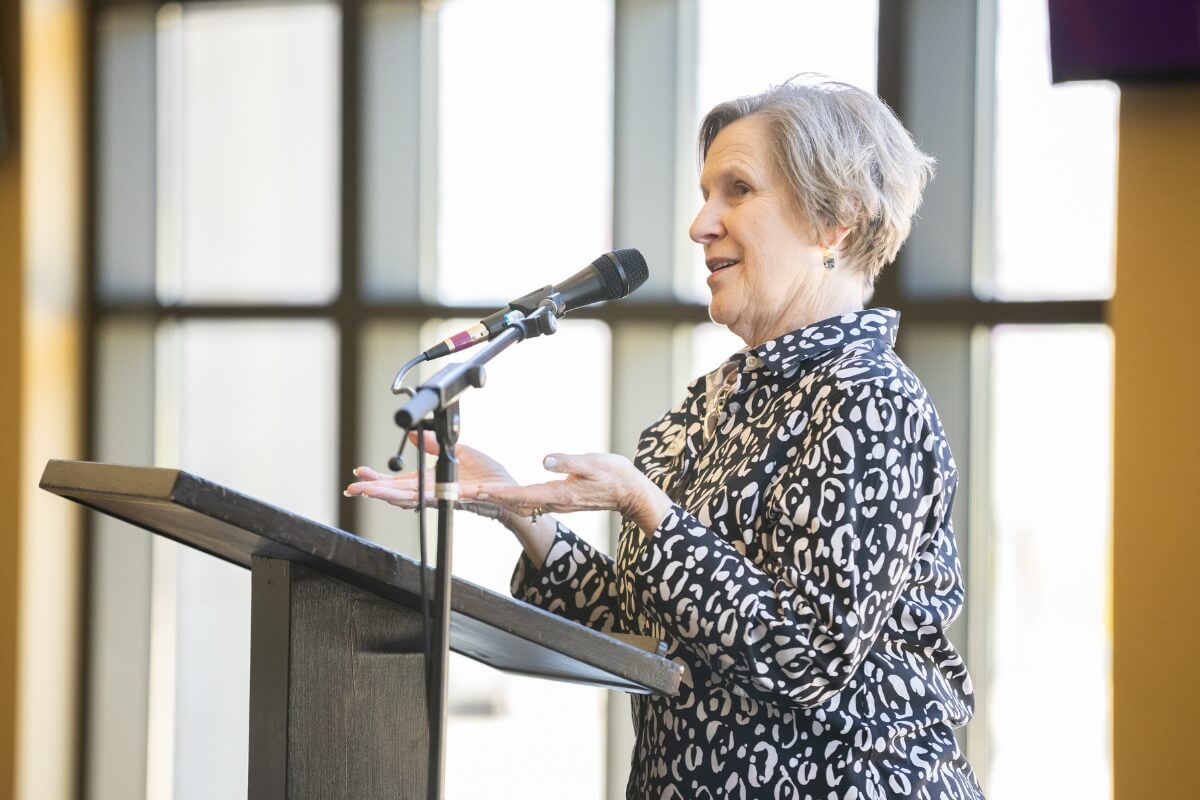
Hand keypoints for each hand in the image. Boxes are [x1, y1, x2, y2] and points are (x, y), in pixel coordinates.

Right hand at [345, 432, 516, 519]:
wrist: (511, 491)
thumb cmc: (488, 476)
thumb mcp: (458, 452)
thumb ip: (434, 445)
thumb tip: (414, 432)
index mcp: (432, 480)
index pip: (399, 481)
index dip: (379, 479)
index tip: (359, 474)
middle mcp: (434, 491)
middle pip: (398, 492)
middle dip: (375, 490)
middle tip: (354, 488)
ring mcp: (444, 496)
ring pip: (411, 498)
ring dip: (390, 496)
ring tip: (370, 493)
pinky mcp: (459, 498)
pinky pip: (436, 498)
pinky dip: (420, 498)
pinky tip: (403, 497)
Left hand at [475, 452, 672, 536]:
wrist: (629, 493)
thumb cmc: (614, 476)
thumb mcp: (593, 463)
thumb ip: (568, 462)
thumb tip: (545, 459)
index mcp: (559, 493)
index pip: (523, 494)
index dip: (500, 492)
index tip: (479, 490)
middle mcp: (552, 501)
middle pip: (512, 502)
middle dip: (486, 499)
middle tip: (460, 494)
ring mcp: (553, 502)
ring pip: (516, 503)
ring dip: (492, 499)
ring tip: (468, 494)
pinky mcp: (555, 498)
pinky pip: (524, 501)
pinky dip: (505, 497)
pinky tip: (494, 494)